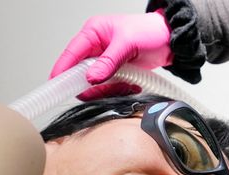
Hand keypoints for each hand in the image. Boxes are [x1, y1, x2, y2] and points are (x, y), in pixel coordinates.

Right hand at [49, 11, 171, 99]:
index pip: (70, 54)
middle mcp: (94, 47)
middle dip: (90, 85)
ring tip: (125, 85)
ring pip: (91, 83)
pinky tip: (129, 85)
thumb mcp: (128, 43)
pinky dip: (114, 90)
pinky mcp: (111, 71)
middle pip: (78, 73)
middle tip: (105, 89)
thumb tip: (91, 78)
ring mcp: (102, 60)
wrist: (171, 40)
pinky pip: (104, 87)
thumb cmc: (151, 31)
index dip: (62, 71)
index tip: (57, 87)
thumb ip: (108, 62)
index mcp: (93, 32)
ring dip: (105, 89)